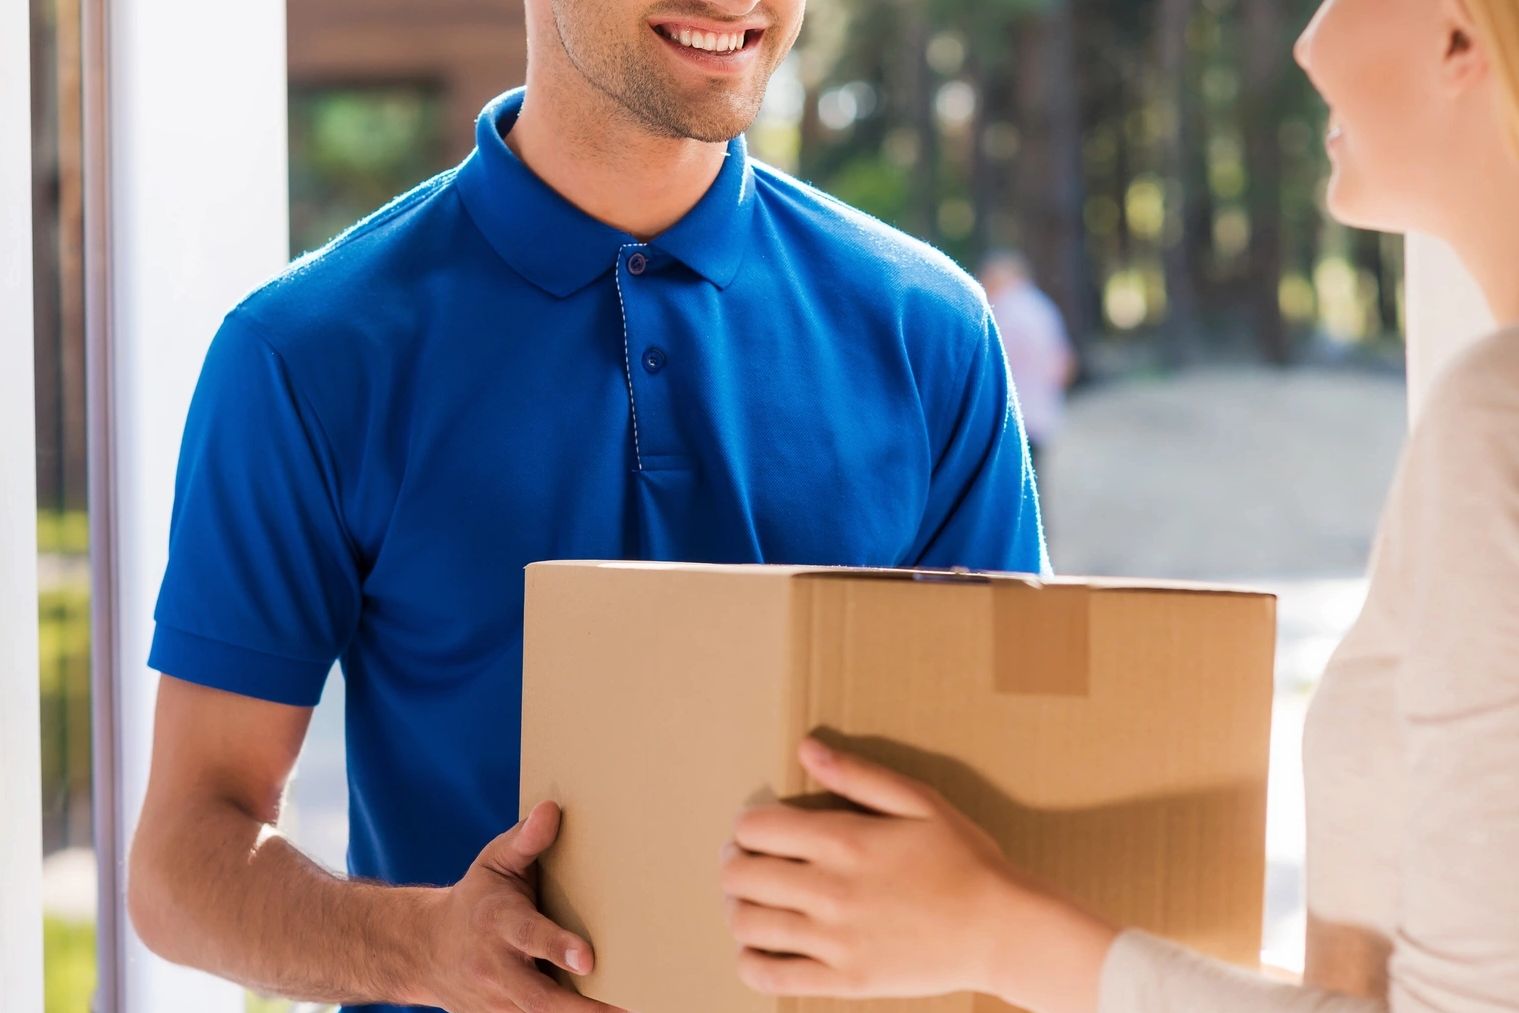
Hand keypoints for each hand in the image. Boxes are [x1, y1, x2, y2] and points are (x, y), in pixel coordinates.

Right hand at [423, 801, 626, 1012]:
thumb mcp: (494, 862)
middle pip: (539, 996)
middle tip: (626, 1007)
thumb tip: (551, 809)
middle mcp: (496, 967)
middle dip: (580, 1008)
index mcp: (498, 921)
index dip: (557, 948)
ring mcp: (496, 1001)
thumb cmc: (476, 898)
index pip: (529, 936)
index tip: (588, 959)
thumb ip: (525, 840)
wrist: (425, 948)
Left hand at [720, 739, 1115, 1012]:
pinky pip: (771, 976)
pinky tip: (754, 950)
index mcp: (844, 840)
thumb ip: (858, 774)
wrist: (1003, 928)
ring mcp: (834, 940)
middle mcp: (830, 890)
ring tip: (747, 902)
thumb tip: (806, 748)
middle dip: (734, 864)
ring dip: (736, 909)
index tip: (755, 831)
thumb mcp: (919, 800)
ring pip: (748, 924)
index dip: (745, 826)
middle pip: (741, 875)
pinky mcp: (844, 980)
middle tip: (742, 863)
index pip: (756, 829)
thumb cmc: (965, 858)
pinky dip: (749, 962)